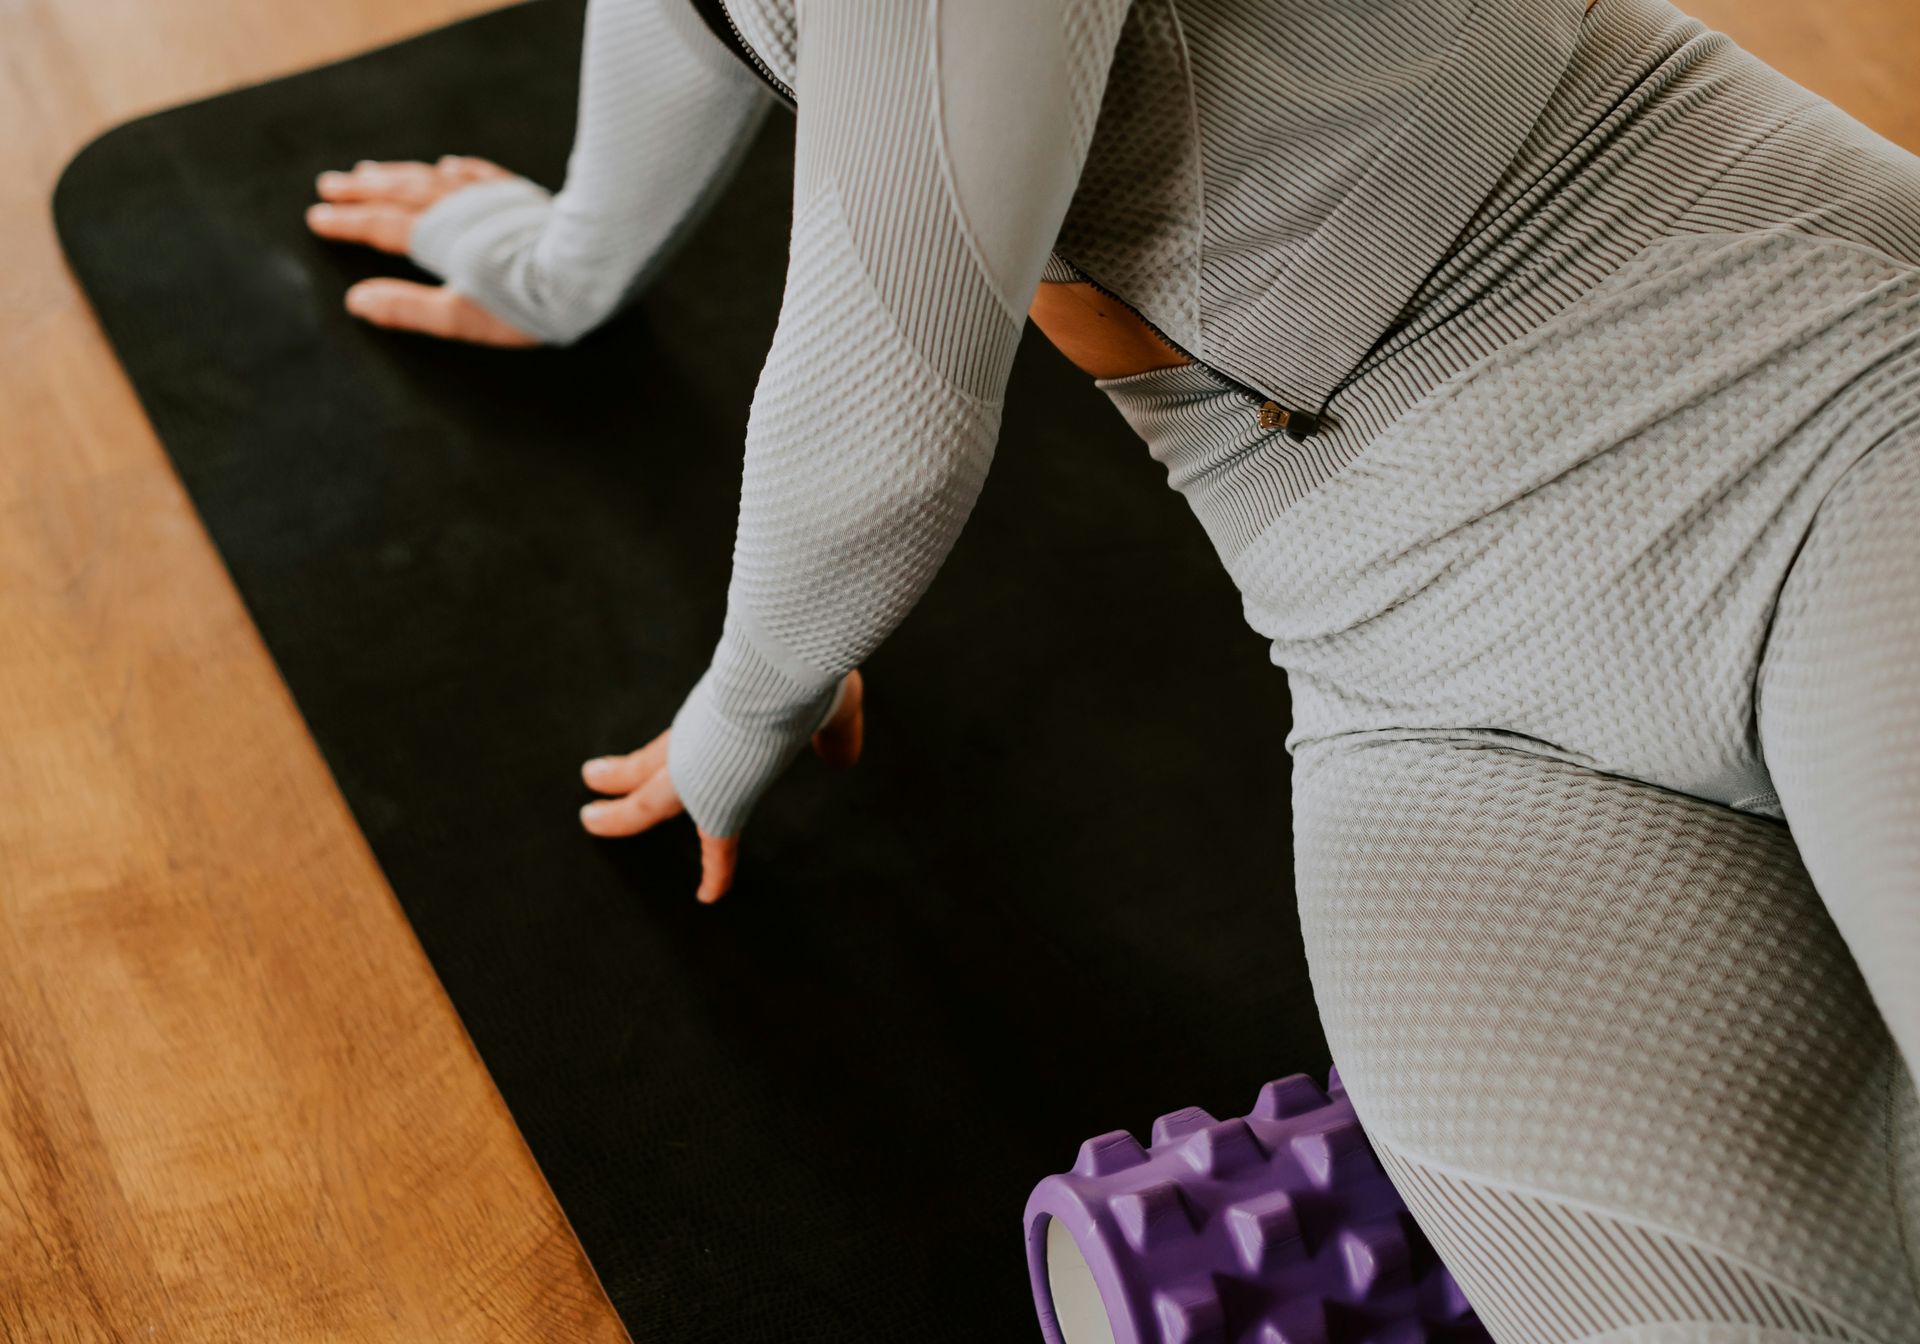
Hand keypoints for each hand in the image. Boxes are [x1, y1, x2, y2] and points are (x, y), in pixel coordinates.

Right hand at [305, 156, 538, 346]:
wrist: (586, 269)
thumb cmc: (524, 302)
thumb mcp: (462, 316)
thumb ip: (408, 308)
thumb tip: (358, 301)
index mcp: (437, 238)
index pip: (380, 226)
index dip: (348, 222)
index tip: (318, 217)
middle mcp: (457, 209)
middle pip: (400, 193)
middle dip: (363, 189)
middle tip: (330, 184)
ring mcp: (488, 197)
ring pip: (432, 178)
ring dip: (399, 174)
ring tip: (371, 171)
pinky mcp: (518, 195)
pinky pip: (477, 174)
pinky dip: (455, 170)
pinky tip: (446, 164)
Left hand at [579, 670, 865, 903]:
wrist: (787, 672)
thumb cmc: (805, 675)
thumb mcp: (827, 705)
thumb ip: (833, 734)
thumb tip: (843, 758)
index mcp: (720, 714)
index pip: (687, 739)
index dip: (673, 752)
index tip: (653, 760)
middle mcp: (700, 740)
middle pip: (648, 762)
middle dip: (619, 774)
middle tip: (592, 779)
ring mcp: (697, 770)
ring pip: (644, 800)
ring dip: (617, 812)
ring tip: (589, 820)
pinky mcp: (717, 804)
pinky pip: (716, 846)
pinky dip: (716, 873)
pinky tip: (708, 897)